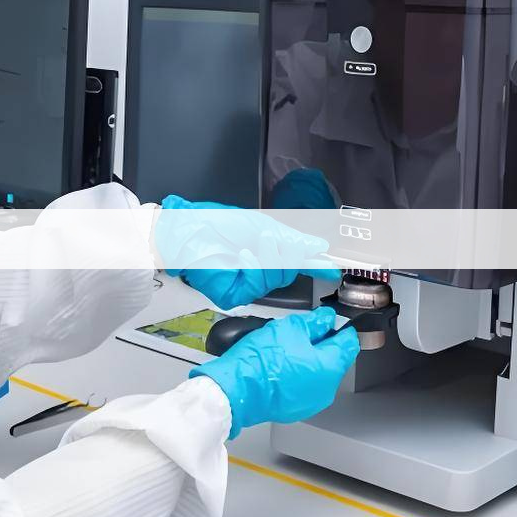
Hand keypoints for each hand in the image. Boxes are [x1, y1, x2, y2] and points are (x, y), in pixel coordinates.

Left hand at [154, 195, 340, 309]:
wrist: (184, 229)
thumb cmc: (212, 223)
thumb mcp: (259, 223)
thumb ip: (291, 238)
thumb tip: (318, 245)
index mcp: (266, 251)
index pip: (296, 261)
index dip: (315, 264)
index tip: (333, 266)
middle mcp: (258, 269)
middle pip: (290, 272)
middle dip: (290, 253)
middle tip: (277, 239)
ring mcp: (246, 283)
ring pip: (276, 279)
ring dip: (271, 257)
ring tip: (258, 242)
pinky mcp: (233, 294)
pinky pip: (257, 285)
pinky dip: (255, 268)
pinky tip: (245, 255)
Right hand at [189, 307, 358, 438]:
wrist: (236, 390)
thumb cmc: (260, 362)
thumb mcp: (289, 328)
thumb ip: (314, 322)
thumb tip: (325, 319)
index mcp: (330, 367)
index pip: (349, 343)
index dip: (340, 328)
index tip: (329, 321)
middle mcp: (326, 389)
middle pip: (334, 360)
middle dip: (321, 344)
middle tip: (299, 333)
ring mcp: (311, 402)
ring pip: (318, 374)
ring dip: (308, 360)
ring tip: (285, 350)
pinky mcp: (295, 409)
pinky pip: (304, 387)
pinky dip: (297, 376)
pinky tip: (279, 366)